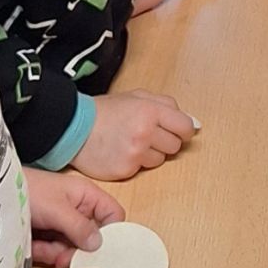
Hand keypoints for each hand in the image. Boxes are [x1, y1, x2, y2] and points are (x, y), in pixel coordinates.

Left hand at [24, 166, 122, 267]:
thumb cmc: (28, 193)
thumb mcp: (57, 209)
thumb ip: (80, 227)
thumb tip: (99, 245)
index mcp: (86, 196)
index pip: (112, 214)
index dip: (112, 232)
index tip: (103, 250)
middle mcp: (77, 210)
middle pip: (92, 238)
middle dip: (78, 249)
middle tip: (65, 258)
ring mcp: (61, 224)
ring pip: (72, 248)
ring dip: (58, 253)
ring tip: (44, 250)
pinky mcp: (46, 237)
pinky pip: (54, 252)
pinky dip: (44, 253)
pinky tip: (33, 247)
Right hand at [74, 90, 196, 179]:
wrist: (75, 128)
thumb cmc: (105, 112)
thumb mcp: (136, 97)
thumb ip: (166, 106)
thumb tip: (192, 123)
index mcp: (151, 111)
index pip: (185, 127)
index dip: (182, 130)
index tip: (175, 131)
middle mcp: (145, 132)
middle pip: (175, 146)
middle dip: (165, 141)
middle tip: (147, 135)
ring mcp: (135, 153)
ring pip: (160, 160)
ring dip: (150, 153)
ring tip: (131, 143)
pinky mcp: (126, 170)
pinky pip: (142, 169)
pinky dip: (135, 163)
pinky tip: (121, 152)